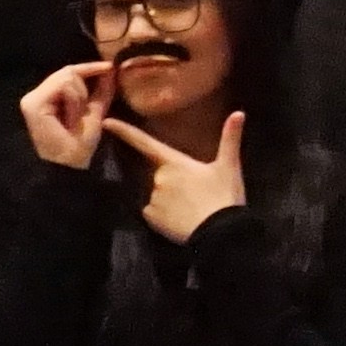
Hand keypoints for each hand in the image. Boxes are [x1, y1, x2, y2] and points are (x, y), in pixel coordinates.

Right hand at [13, 60, 115, 170]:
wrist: (70, 165)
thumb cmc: (81, 143)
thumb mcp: (95, 112)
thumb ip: (101, 90)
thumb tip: (110, 69)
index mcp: (48, 96)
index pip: (68, 72)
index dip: (89, 67)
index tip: (110, 66)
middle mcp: (36, 94)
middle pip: (68, 71)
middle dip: (84, 90)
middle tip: (84, 112)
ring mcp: (32, 98)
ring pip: (67, 77)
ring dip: (80, 99)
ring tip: (75, 120)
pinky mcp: (33, 103)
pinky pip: (63, 88)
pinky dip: (74, 103)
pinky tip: (71, 119)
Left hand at [106, 108, 247, 241]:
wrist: (220, 233)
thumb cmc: (224, 196)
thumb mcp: (230, 166)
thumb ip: (230, 139)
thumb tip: (239, 113)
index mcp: (174, 162)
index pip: (144, 143)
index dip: (124, 131)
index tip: (106, 122)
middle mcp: (158, 178)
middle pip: (159, 174)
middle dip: (173, 181)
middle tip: (195, 193)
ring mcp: (152, 198)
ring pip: (156, 195)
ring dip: (169, 199)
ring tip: (190, 209)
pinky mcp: (150, 217)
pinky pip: (153, 212)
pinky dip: (163, 215)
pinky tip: (180, 220)